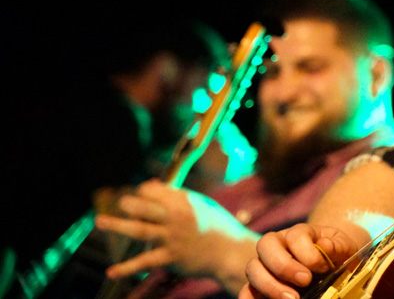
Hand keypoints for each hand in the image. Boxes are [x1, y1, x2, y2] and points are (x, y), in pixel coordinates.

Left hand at [95, 179, 257, 281]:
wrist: (229, 251)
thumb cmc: (215, 225)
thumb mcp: (200, 204)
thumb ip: (175, 195)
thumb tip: (149, 185)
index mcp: (184, 202)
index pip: (156, 191)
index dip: (144, 192)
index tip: (138, 194)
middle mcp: (176, 218)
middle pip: (146, 207)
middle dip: (130, 203)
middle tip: (120, 202)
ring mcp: (172, 238)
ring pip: (140, 230)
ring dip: (117, 226)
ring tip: (99, 221)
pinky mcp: (170, 258)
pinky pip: (144, 262)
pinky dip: (126, 268)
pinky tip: (110, 271)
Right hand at [241, 223, 357, 298]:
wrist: (329, 266)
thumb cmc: (335, 255)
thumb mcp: (344, 248)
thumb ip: (338, 246)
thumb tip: (325, 246)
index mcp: (298, 233)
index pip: (295, 236)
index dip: (307, 252)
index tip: (321, 268)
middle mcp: (276, 245)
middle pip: (266, 245)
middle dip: (284, 265)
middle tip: (305, 281)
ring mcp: (264, 265)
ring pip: (253, 268)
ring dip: (270, 285)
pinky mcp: (257, 286)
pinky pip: (246, 291)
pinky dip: (250, 298)